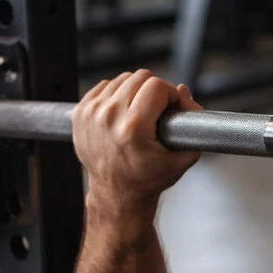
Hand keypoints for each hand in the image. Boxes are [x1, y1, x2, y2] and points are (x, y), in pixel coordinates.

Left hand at [72, 69, 202, 212]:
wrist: (116, 194)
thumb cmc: (145, 180)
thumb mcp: (180, 159)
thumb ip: (192, 125)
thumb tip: (184, 92)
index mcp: (133, 128)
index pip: (157, 86)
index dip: (171, 94)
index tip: (173, 107)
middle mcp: (109, 117)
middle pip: (140, 77)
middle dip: (155, 91)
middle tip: (158, 110)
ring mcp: (91, 113)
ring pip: (122, 79)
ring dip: (135, 91)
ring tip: (140, 112)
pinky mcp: (80, 112)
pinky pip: (104, 86)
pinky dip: (116, 94)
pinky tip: (123, 112)